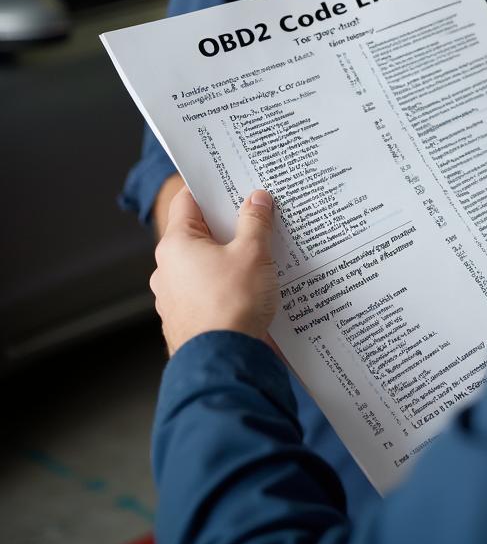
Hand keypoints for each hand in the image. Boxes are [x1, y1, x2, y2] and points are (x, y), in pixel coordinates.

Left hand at [150, 188, 278, 354]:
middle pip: (198, 233)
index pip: (187, 202)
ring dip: (228, 257)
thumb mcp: (252, 253)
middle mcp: (167, 269)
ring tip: (260, 254)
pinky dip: (226, 283)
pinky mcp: (187, 317)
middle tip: (256, 216)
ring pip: (203, 263)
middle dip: (228, 225)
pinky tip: (251, 285)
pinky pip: (207, 289)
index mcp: (176, 244)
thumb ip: (255, 222)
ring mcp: (174, 296)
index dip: (211, 189)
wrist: (224, 360)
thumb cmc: (232, 305)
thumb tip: (256, 200)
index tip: (231, 183)